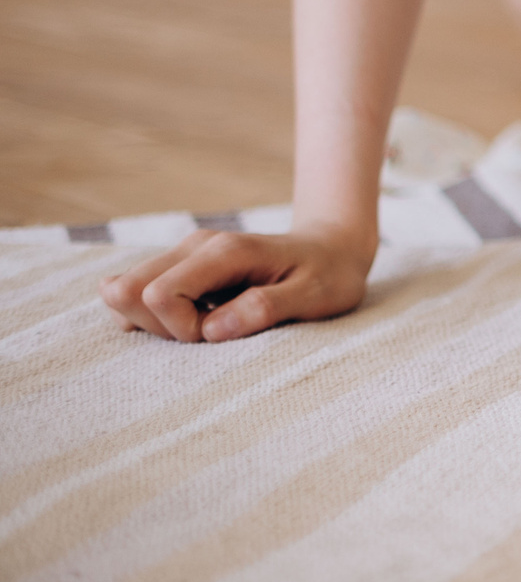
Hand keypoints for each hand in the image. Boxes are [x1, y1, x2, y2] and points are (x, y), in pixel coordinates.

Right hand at [97, 224, 373, 343]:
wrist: (333, 248)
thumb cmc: (328, 275)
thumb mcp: (314, 295)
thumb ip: (266, 308)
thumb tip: (212, 330)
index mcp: (225, 252)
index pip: (158, 294)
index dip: (180, 328)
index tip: (221, 334)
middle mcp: (195, 247)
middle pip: (127, 291)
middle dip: (159, 328)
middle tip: (213, 330)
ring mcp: (183, 255)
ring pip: (125, 293)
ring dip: (157, 324)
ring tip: (210, 323)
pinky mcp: (179, 268)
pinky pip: (139, 297)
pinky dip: (159, 319)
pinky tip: (199, 319)